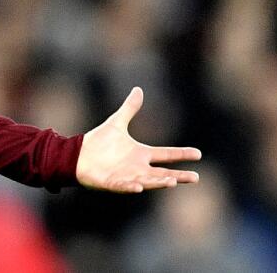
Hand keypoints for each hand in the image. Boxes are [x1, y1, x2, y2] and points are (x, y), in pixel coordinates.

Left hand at [76, 87, 200, 192]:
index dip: (182, 154)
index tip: (198, 154)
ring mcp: (127, 177)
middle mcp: (138, 168)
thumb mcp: (116, 122)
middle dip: (179, 176)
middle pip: (163, 173)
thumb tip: (138, 89)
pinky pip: (124, 186)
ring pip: (148, 182)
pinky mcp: (113, 183)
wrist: (78, 155)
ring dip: (159, 182)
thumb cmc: (98, 142)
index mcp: (141, 154)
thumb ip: (129, 108)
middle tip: (196, 178)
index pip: (166, 154)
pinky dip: (131, 187)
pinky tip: (139, 187)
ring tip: (172, 181)